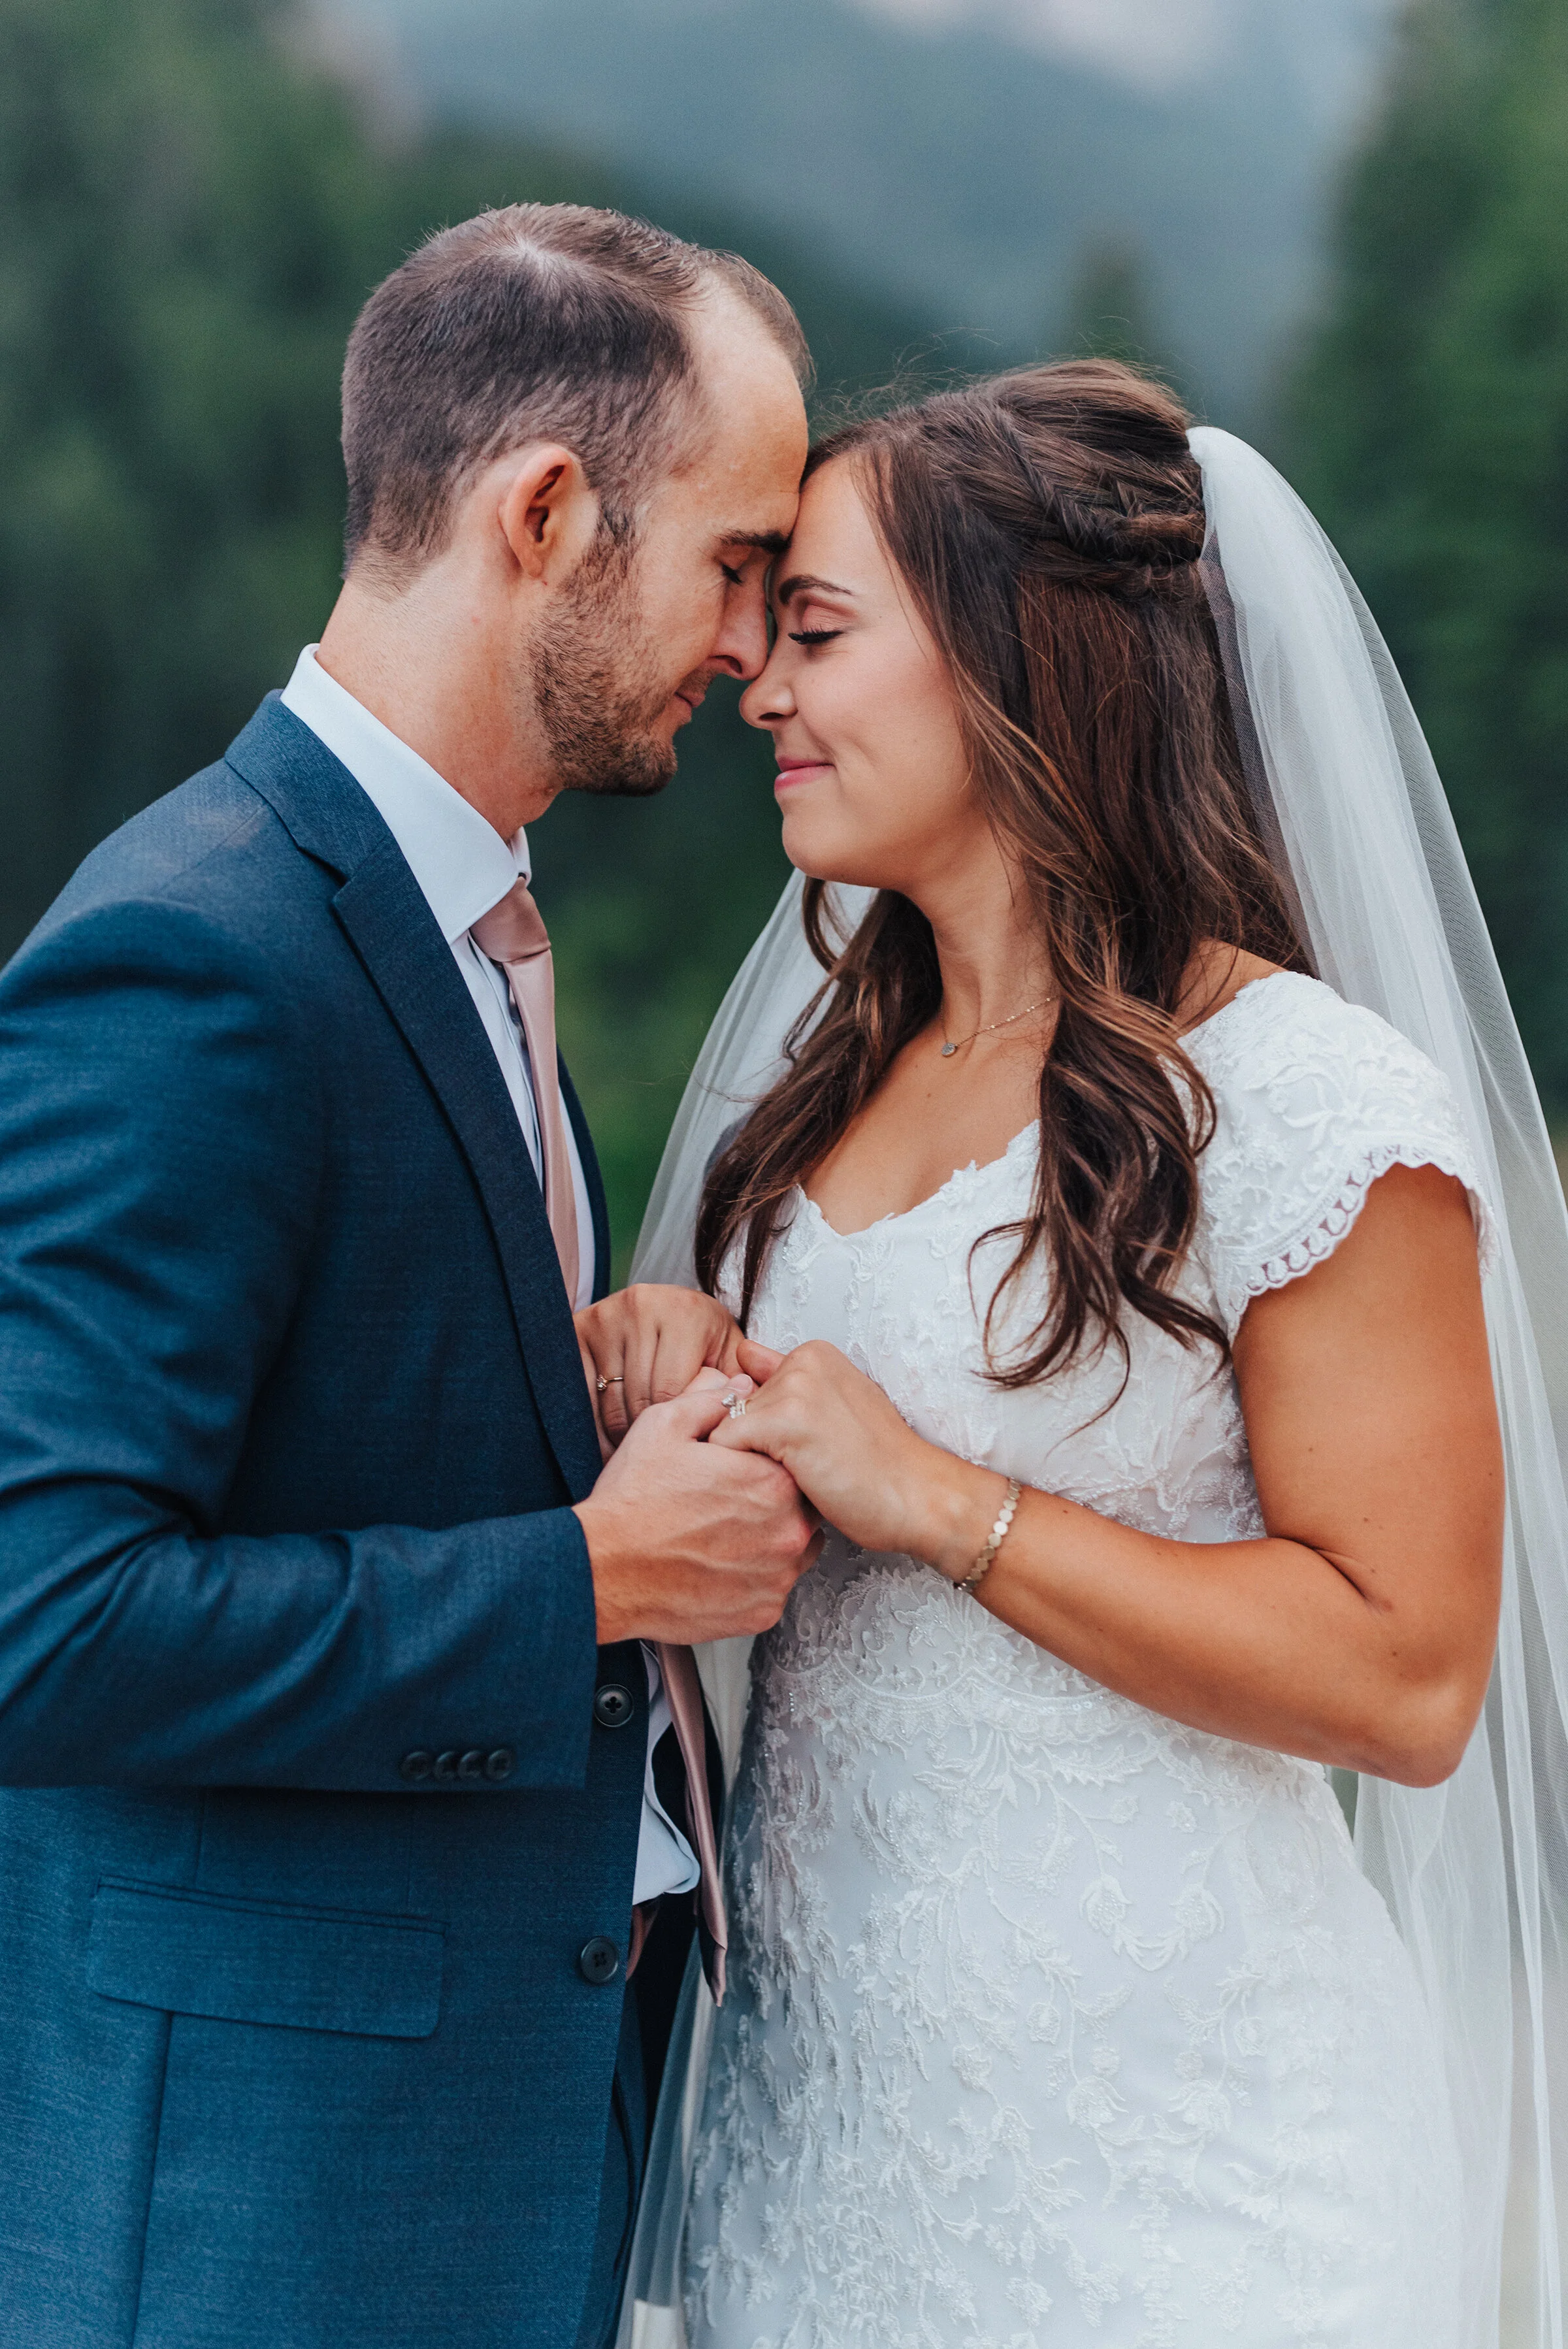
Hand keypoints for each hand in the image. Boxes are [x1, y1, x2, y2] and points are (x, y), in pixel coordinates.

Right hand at [574, 1368, 821, 1643]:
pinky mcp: (762, 1613)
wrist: (602, 1569)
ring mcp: (777, 1577)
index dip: (769, 1461)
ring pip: (795, 1550)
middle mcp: (787, 1531)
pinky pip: (774, 1589)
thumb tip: (740, 1386)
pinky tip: (719, 1565)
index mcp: (772, 1481)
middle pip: (803, 1508)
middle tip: (731, 1502)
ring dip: (771, 1540)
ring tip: (724, 1534)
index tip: (743, 1467)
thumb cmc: (631, 1503)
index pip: (796, 1462)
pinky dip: (754, 1578)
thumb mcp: (665, 1425)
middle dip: (775, 1501)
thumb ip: (713, 1401)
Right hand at [576, 1285, 745, 1446]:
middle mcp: (642, 1306)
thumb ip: (744, 1385)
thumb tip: (750, 1420)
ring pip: (609, 1403)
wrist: (662, 1306)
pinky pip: (582, 1394)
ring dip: (622, 1437)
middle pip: (639, 1399)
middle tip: (661, 1458)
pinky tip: (611, 1439)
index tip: (684, 1447)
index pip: (671, 1393)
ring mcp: (606, 1316)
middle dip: (651, 1436)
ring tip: (640, 1453)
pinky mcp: (579, 1329)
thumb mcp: (728, 1354)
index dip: (677, 1429)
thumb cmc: (701, 1338)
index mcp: (686, 1314)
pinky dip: (593, 1425)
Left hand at [711, 1338, 1005, 1577]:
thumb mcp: (834, 1409)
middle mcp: (801, 1360)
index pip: (749, 1388)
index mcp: (814, 1353)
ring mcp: (792, 1387)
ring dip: (747, 1461)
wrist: (920, 1497)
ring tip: (799, 1477)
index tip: (800, 1451)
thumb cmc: (880, 1466)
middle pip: (735, 1409)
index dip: (765, 1430)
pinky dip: (738, 1474)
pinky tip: (784, 1486)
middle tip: (806, 1468)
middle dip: (755, 1445)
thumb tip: (743, 1355)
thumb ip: (786, 1381)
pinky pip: (722, 1446)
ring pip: (726, 1428)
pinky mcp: (781, 1420)